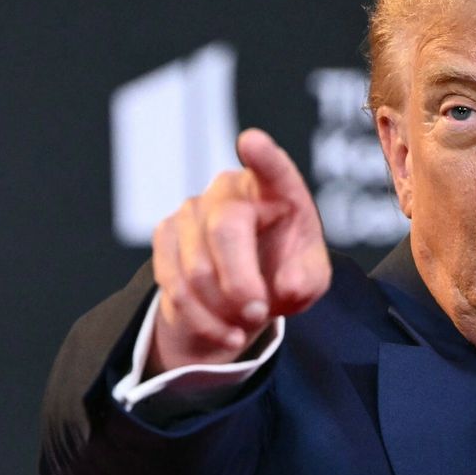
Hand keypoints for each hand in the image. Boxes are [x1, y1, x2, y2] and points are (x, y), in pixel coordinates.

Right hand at [148, 128, 330, 374]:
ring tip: (246, 326)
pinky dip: (201, 320)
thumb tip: (288, 284)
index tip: (252, 142)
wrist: (249, 292)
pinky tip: (226, 332)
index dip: (263, 157)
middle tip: (258, 314)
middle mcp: (230, 189)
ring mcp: (192, 208)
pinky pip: (173, 285)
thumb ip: (307, 279)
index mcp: (278, 189)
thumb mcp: (310, 280)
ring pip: (195, 268)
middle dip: (240, 282)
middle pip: (225, 230)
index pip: (273, 169)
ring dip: (222, 309)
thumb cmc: (288, 273)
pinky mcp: (165, 234)